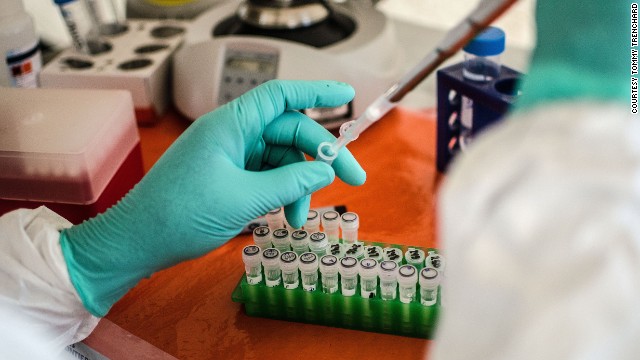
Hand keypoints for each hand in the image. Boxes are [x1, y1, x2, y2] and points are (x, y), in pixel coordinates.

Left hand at [60, 80, 365, 315]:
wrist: (138, 241)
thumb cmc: (181, 214)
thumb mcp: (244, 199)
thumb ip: (290, 182)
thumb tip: (326, 170)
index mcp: (231, 124)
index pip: (281, 96)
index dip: (317, 90)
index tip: (348, 94)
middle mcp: (233, 134)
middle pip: (290, 132)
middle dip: (322, 157)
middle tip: (355, 180)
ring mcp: (230, 155)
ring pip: (281, 159)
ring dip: (298, 186)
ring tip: (299, 219)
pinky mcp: (228, 175)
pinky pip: (266, 176)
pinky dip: (281, 194)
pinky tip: (284, 216)